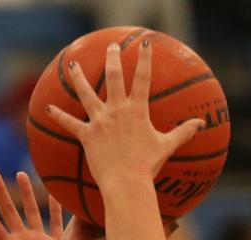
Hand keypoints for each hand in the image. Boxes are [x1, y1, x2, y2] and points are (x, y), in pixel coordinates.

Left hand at [45, 41, 203, 190]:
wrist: (127, 183)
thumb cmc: (147, 167)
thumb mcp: (167, 146)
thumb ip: (183, 132)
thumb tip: (202, 124)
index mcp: (137, 110)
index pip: (143, 78)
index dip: (145, 59)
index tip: (144, 44)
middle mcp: (117, 110)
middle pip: (114, 77)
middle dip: (112, 59)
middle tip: (110, 47)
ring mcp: (100, 122)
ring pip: (86, 94)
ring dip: (78, 78)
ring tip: (71, 65)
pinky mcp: (87, 136)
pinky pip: (69, 124)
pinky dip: (58, 116)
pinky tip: (47, 108)